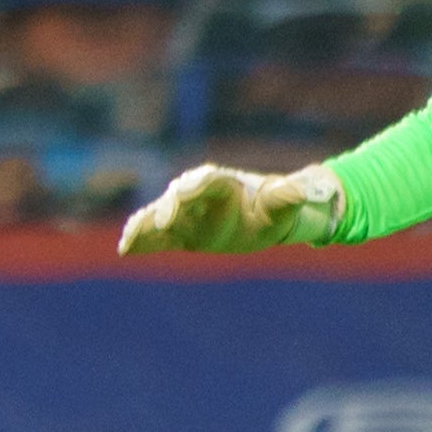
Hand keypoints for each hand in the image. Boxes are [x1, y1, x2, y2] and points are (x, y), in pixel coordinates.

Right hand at [119, 164, 341, 256]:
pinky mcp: (178, 232)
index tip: (184, 193)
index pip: (206, 181)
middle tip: (159, 220)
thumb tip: (306, 189)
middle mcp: (198, 194)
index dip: (194, 187)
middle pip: (179, 198)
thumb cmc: (274, 208)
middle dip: (168, 208)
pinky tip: (125, 250)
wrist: (261, 217)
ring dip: (145, 225)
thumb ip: (290, 194)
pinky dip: (141, 241)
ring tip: (130, 236)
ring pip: (161, 215)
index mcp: (223, 183)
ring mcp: (185, 213)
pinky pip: (157, 236)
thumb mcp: (285, 203)